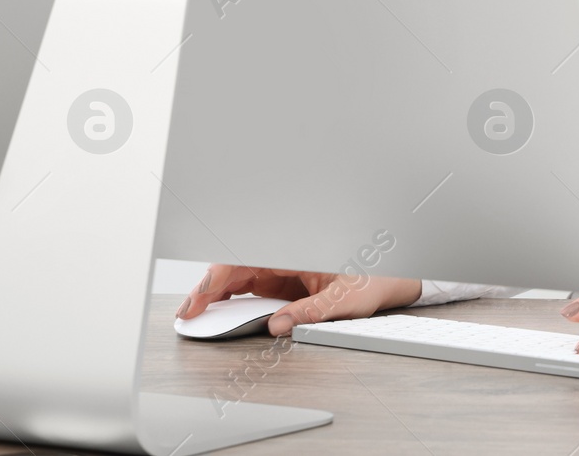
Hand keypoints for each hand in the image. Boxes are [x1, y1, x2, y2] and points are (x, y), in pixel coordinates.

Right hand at [176, 263, 421, 336]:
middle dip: (206, 288)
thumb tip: (278, 326)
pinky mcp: (284, 281)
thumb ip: (310, 312)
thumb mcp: (344, 299)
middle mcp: (285, 256)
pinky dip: (230, 298)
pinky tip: (217, 312)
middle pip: (235, 267)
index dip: (214, 280)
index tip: (197, 301)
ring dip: (215, 293)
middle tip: (187, 315)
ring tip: (194, 315)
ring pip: (238, 276)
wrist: (392, 276)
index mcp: (296, 251)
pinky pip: (250, 286)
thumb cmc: (373, 278)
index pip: (245, 261)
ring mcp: (282, 268)